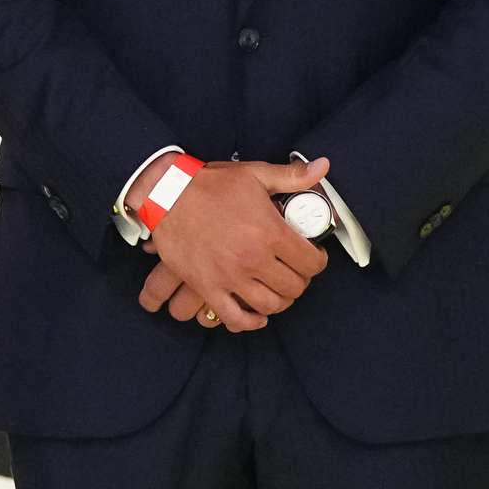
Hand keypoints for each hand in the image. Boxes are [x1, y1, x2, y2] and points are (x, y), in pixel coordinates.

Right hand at [132, 157, 331, 331]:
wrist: (165, 194)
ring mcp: (230, 277)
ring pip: (271, 305)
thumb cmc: (210, 184)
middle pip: (294, 287)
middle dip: (300, 280)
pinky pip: (236, 318)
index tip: (313, 255)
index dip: (318, 261)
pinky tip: (257, 314)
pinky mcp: (208, 287)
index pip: (312, 263)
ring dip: (280, 300)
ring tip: (276, 287)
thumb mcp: (254, 174)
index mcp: (270, 232)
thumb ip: (292, 176)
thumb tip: (323, 166)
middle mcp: (253, 259)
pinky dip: (251, 322)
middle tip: (294, 270)